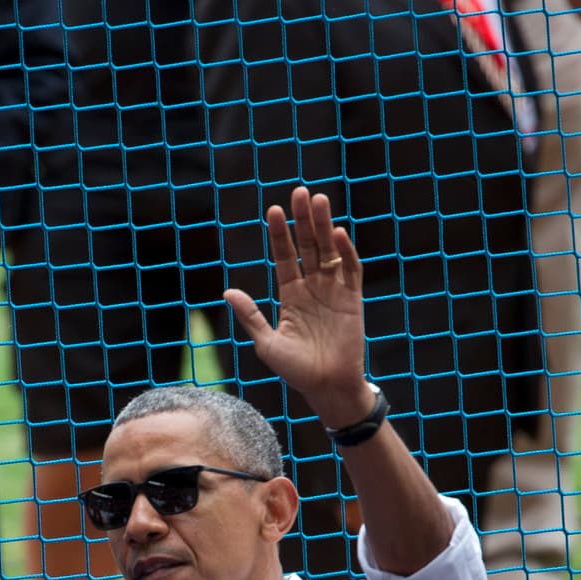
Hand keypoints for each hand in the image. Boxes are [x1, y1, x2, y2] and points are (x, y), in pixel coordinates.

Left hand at [224, 187, 369, 426]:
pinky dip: (344, 252)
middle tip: (299, 192)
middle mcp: (312, 288)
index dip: (280, 235)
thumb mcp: (266, 342)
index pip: (284, 257)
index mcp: (291, 295)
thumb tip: (227, 292)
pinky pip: (350, 270)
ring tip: (318, 200)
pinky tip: (336, 234)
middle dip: (303, 220)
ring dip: (323, 226)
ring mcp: (334, 291)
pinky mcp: (353, 299)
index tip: (273, 211)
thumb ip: (250, 316)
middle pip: (307, 246)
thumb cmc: (295, 369)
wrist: (326, 386)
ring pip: (328, 251)